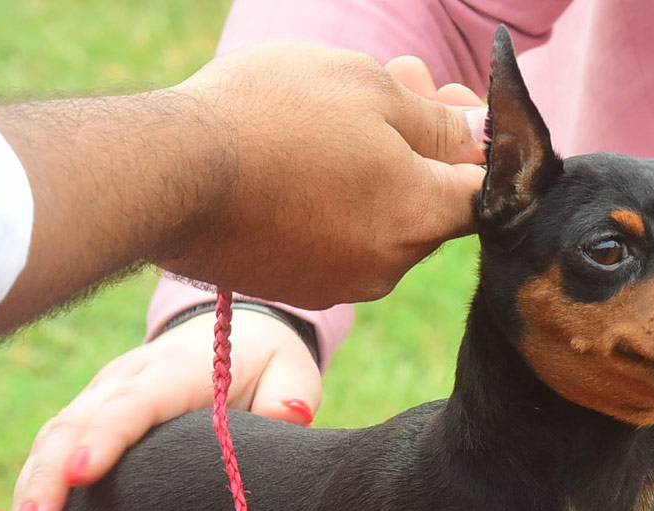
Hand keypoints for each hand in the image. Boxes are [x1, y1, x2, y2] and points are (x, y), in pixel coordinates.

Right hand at [2, 309, 319, 510]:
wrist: (234, 331)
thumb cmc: (265, 362)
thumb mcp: (290, 370)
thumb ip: (289, 394)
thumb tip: (286, 415)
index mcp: (177, 370)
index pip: (134, 402)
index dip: (105, 436)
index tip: (80, 475)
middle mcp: (127, 378)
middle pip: (76, 422)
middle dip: (48, 476)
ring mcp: (100, 395)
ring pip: (53, 436)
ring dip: (31, 488)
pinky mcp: (89, 415)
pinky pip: (51, 448)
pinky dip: (33, 489)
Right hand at [162, 44, 486, 307]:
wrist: (170, 173)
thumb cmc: (274, 115)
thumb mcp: (371, 89)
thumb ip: (439, 122)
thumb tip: (483, 138)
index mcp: (420, 218)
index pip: (481, 189)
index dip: (472, 139)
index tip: (443, 95)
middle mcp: (387, 267)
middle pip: (427, 205)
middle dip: (419, 145)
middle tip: (393, 80)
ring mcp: (336, 284)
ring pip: (378, 224)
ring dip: (373, 172)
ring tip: (333, 117)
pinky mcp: (292, 287)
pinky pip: (332, 242)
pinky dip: (329, 205)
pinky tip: (295, 161)